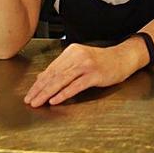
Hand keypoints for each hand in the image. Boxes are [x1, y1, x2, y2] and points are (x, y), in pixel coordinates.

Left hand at [24, 42, 140, 106]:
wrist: (124, 58)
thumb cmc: (102, 61)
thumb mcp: (80, 60)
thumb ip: (62, 68)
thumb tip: (42, 77)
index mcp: (72, 52)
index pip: (51, 69)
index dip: (38, 83)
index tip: (30, 93)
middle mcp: (78, 56)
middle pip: (54, 75)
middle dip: (40, 89)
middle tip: (30, 100)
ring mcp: (87, 65)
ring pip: (62, 80)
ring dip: (48, 93)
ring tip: (38, 102)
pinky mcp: (95, 74)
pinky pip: (76, 85)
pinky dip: (64, 93)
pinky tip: (55, 100)